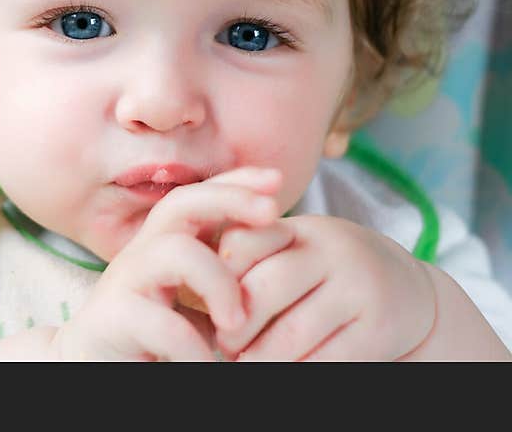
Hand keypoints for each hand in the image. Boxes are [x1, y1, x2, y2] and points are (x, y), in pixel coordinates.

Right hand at [48, 167, 284, 360]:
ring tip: (237, 325)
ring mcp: (124, 282)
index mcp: (163, 246)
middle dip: (230, 198)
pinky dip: (199, 350)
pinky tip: (212, 365)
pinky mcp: (113, 319)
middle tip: (273, 213)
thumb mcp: (194, 305)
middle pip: (180, 203)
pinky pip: (166, 325)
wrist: (91, 370)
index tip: (275, 178)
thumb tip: (280, 256)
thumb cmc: (153, 342)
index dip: (234, 181)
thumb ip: (224, 281)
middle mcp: (141, 254)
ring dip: (221, 284)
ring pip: (177, 251)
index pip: (197, 197)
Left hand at [213, 215, 435, 360]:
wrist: (408, 290)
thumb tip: (195, 286)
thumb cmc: (325, 272)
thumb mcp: (294, 250)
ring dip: (260, 359)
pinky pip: (326, 360)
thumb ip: (251, 256)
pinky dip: (297, 372)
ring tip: (244, 365)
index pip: (244, 244)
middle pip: (265, 289)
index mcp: (299, 228)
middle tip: (223, 345)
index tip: (208, 304)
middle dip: (235, 326)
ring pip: (293, 334)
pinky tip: (283, 373)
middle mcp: (331, 250)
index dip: (219, 279)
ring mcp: (359, 288)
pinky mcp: (379, 329)